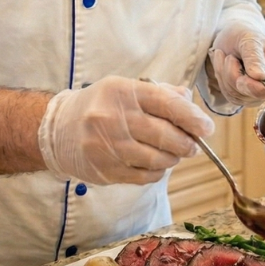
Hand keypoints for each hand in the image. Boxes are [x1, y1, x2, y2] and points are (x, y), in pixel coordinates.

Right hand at [37, 77, 213, 184]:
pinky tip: (156, 164)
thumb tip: (190, 103)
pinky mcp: (106, 171)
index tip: (207, 127)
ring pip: (158, 159)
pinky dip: (158, 171)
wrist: (57, 130)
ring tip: (175, 153)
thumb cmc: (99, 106)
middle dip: (187, 143)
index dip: (192, 117)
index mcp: (122, 92)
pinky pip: (145, 176)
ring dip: (174, 158)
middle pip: (165, 135)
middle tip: (193, 145)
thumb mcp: (125, 89)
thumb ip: (159, 93)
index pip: (166, 104)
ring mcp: (108, 147)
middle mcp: (114, 118)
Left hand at [208, 23, 264, 104]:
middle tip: (230, 57)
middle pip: (252, 94)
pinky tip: (222, 62)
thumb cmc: (244, 35)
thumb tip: (260, 76)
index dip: (257, 88)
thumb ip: (254, 57)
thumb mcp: (249, 39)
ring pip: (236, 94)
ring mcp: (254, 93)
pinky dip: (220, 76)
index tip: (241, 79)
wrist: (230, 37)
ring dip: (225, 73)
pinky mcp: (240, 95)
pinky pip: (227, 93)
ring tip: (227, 56)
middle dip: (234, 75)